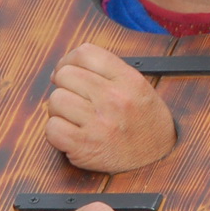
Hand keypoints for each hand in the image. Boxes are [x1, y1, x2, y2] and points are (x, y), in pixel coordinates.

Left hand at [44, 44, 175, 172]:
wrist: (158, 157)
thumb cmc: (142, 120)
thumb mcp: (136, 86)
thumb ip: (106, 71)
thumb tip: (61, 69)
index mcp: (128, 79)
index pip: (85, 53)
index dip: (68, 60)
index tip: (67, 72)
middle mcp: (114, 98)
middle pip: (65, 75)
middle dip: (64, 86)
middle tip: (74, 100)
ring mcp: (99, 123)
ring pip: (55, 100)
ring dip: (59, 110)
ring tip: (75, 119)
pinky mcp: (84, 147)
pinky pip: (52, 128)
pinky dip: (56, 132)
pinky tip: (71, 134)